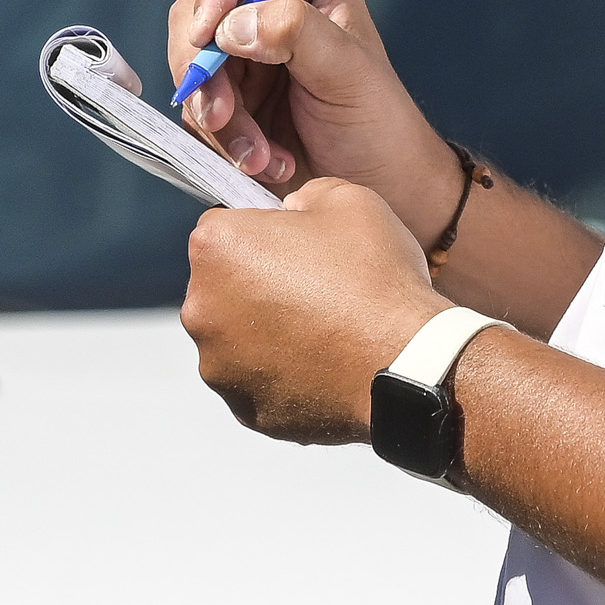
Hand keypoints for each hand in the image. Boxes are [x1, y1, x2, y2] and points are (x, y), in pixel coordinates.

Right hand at [168, 0, 456, 230]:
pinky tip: (261, 161)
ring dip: (215, 115)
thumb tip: (233, 24)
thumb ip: (295, 33)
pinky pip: (194, 110)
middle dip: (204, 68)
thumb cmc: (380, 125)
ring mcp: (240, 58)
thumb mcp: (348, 71)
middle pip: (195, 13)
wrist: (380, 191)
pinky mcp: (226, 101)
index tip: (209, 33)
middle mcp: (264, 10)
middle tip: (220, 113)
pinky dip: (220, 140)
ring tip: (257, 154)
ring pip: (189, 68)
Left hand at [181, 178, 450, 443]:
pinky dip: (280, 375)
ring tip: (321, 332)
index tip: (298, 249)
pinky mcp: (244, 409)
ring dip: (266, 333)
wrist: (404, 363)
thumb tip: (293, 212)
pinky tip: (322, 365)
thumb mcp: (347, 200)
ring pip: (237, 339)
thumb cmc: (375, 279)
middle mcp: (200, 308)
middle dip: (257, 285)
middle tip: (314, 290)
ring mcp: (218, 365)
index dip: (264, 234)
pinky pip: (256, 382)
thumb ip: (305, 196)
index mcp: (216, 248)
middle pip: (223, 287)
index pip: (224, 229)